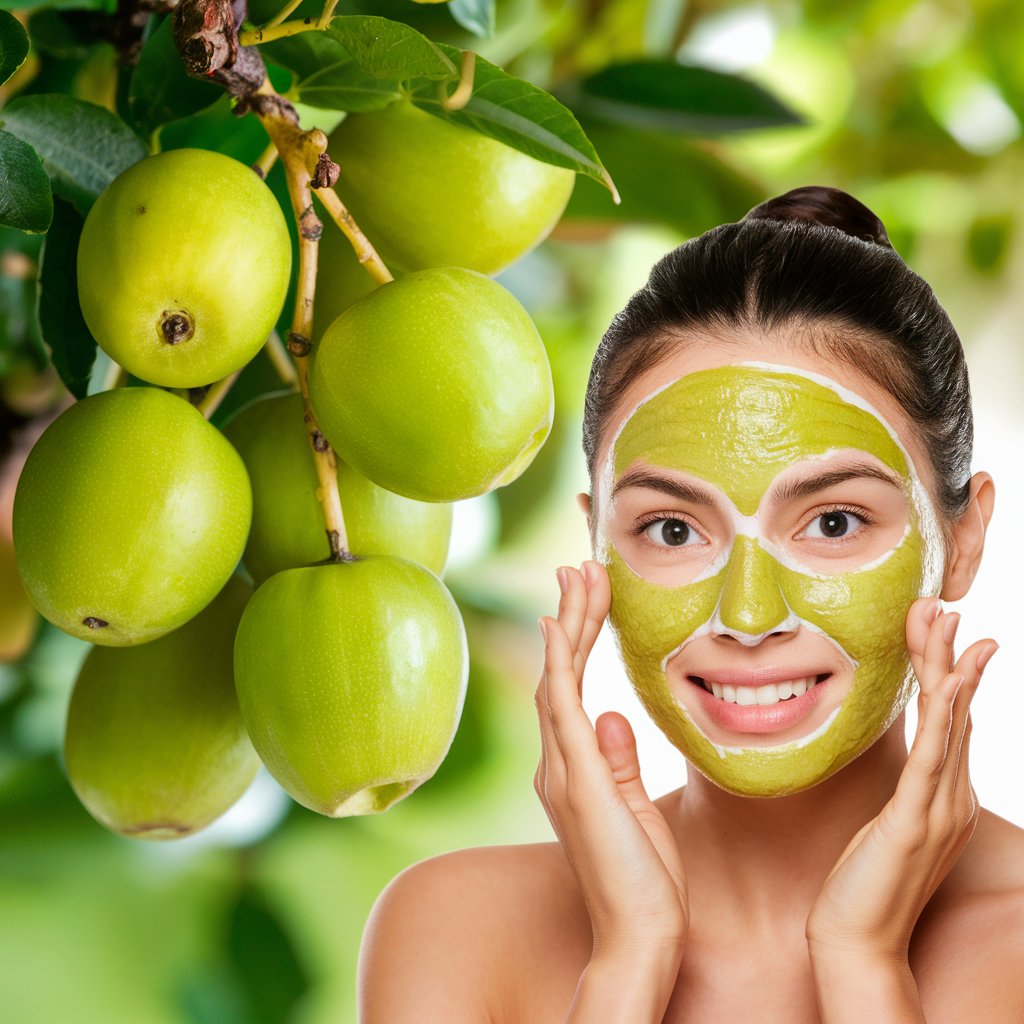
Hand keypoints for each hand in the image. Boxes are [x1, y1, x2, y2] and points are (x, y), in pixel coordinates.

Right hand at [535, 561, 687, 958]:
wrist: (642, 938)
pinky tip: (559, 626)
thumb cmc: (644, 880)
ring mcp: (562, 771)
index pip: (570, 688)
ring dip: (569, 623)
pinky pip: (562, 708)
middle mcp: (558, 764)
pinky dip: (558, 663)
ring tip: (580, 574)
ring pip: (558, 678)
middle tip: (580, 565)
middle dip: (571, 617)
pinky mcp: (577, 780)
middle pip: (559, 674)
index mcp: (573, 769)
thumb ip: (619, 762)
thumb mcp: (636, 809)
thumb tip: (611, 714)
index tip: (586, 595)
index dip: (576, 638)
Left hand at [806, 597, 997, 960]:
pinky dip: (944, 714)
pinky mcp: (915, 820)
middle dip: (948, 654)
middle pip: (955, 711)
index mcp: (941, 797)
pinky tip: (947, 681)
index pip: (949, 721)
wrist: (857, 943)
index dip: (947, 671)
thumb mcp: (884, 827)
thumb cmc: (862, 885)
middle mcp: (950, 798)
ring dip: (946, 667)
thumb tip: (894, 764)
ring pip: (949, 722)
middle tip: (943, 606)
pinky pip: (933, 756)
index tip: (941, 628)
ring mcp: (938, 809)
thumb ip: (897, 793)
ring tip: (943, 621)